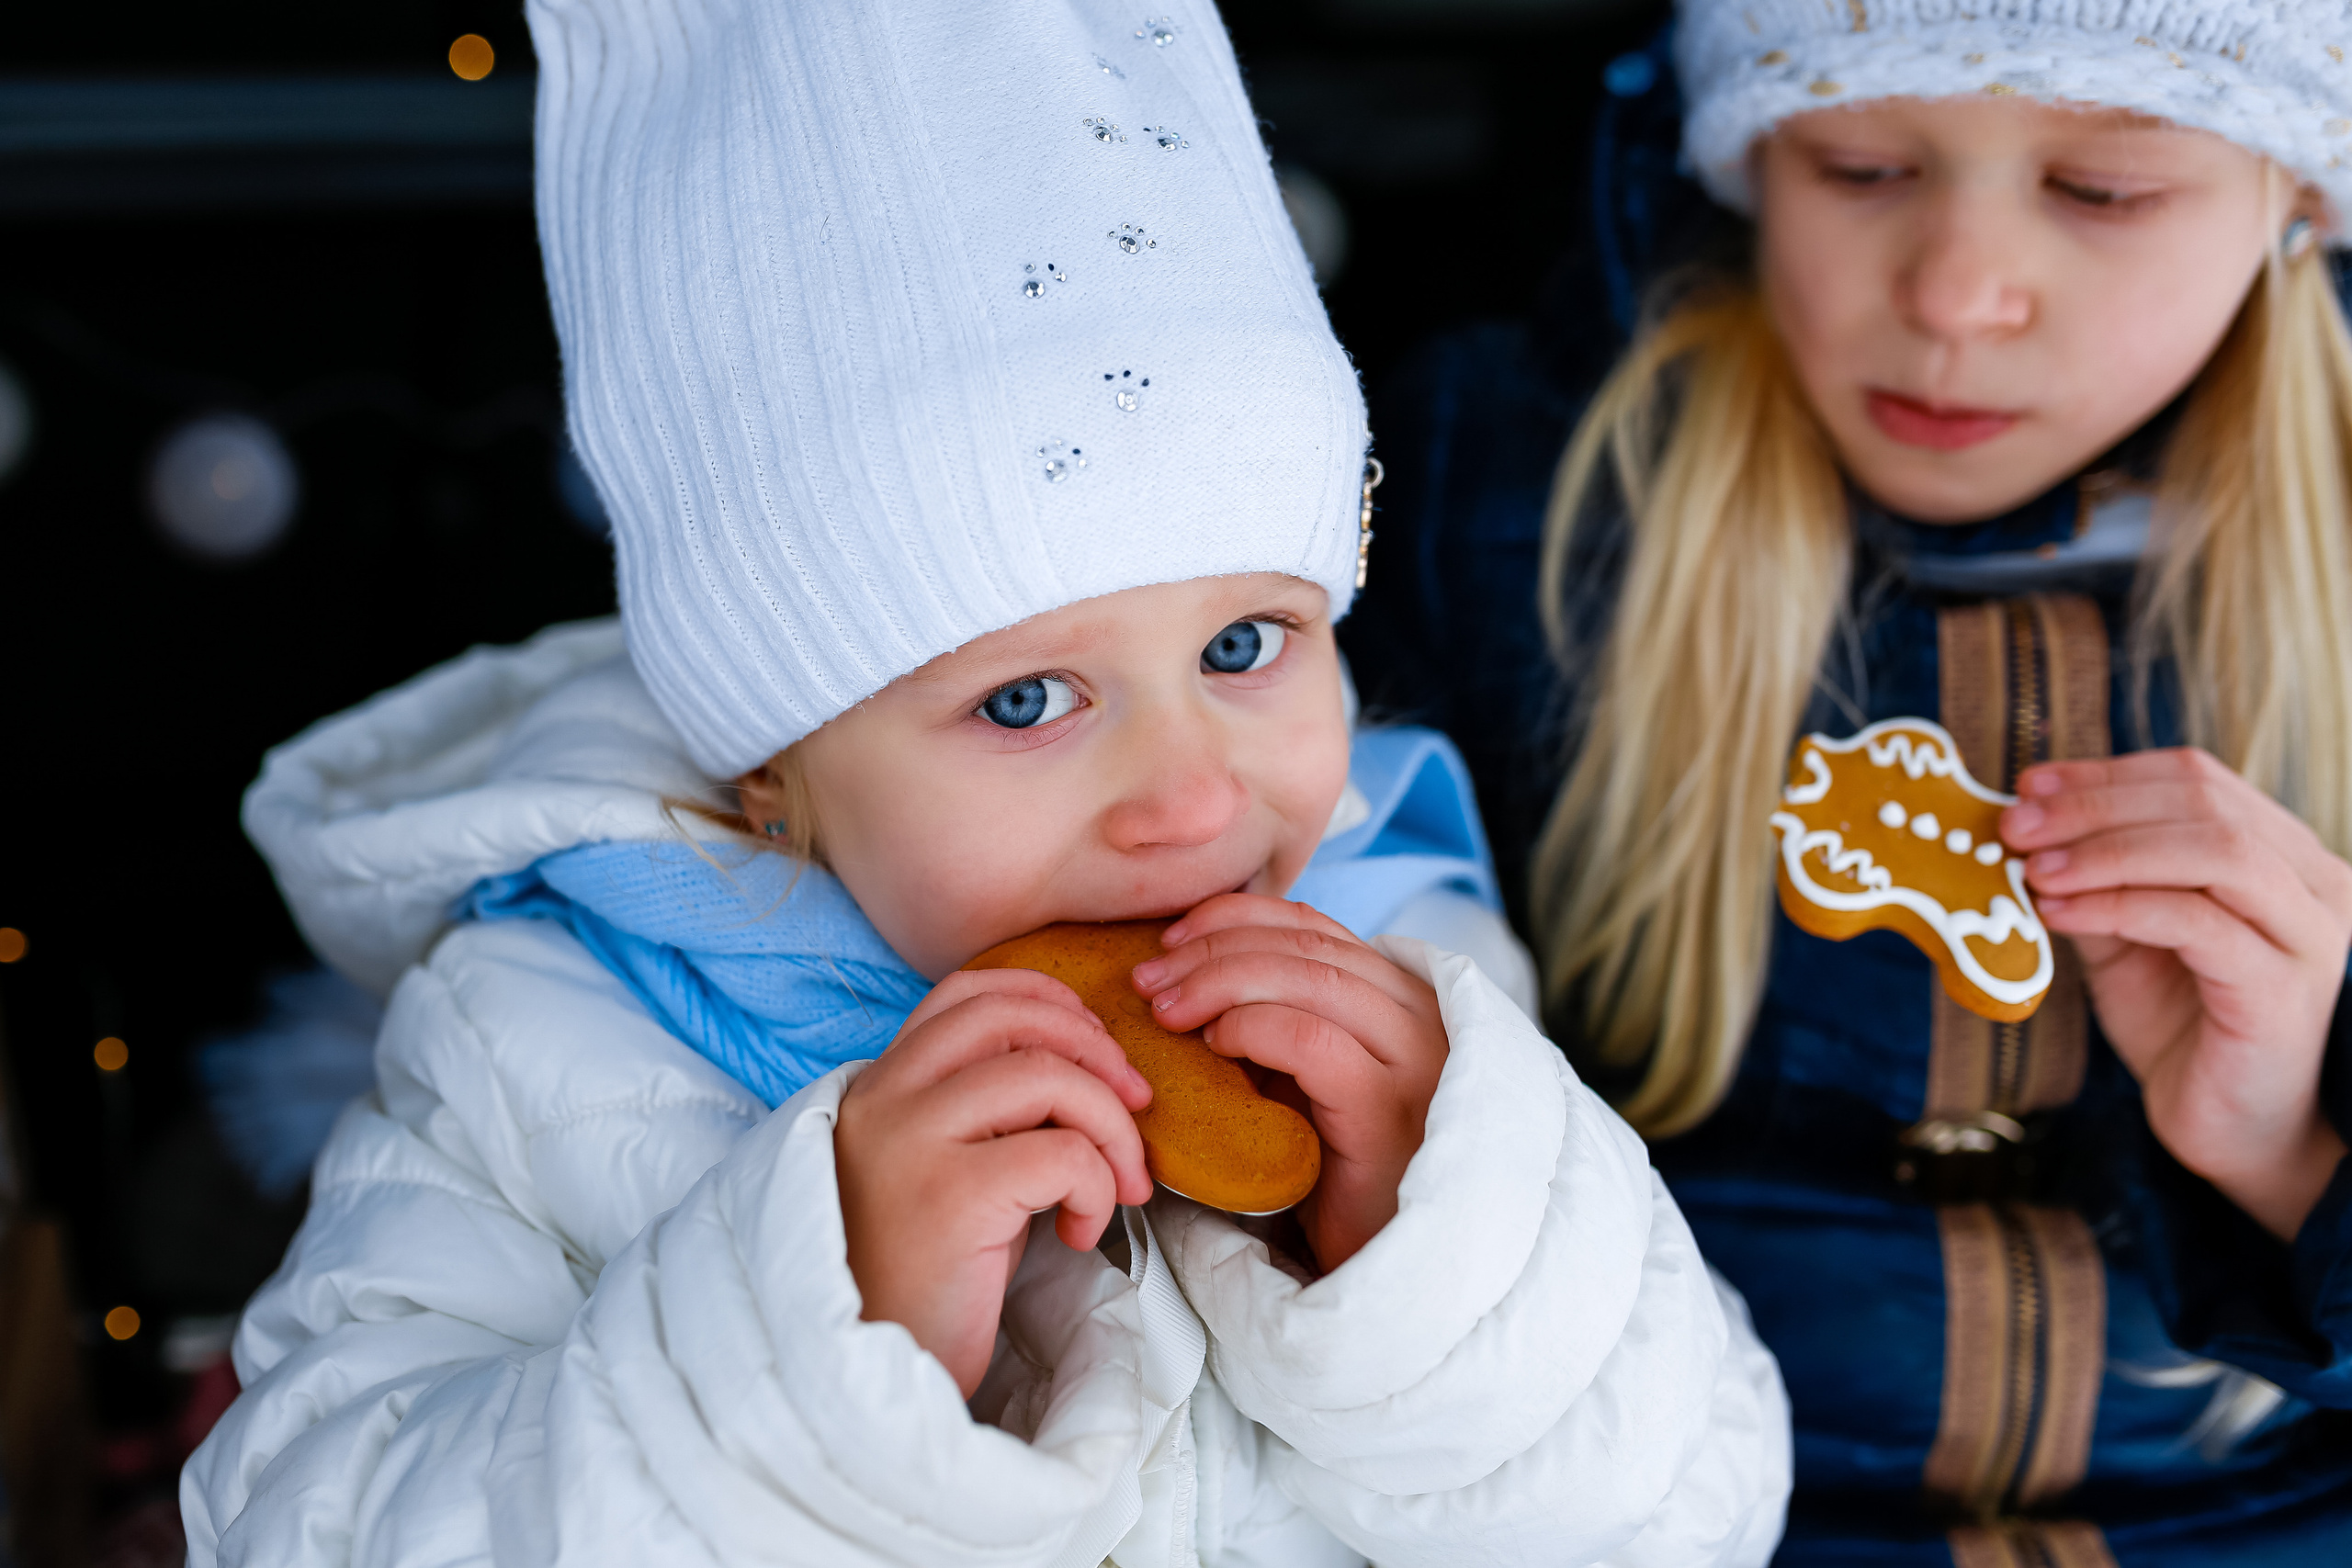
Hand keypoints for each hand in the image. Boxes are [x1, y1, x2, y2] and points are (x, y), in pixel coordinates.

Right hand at [833, 968, 1153, 1395]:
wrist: (870, 1377)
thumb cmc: (929, 1278)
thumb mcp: (954, 1169)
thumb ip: (995, 1109)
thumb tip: (1099, 1071)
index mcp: (881, 1084)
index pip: (968, 991)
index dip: (1050, 1002)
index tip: (1098, 1051)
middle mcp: (883, 1100)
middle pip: (1013, 1016)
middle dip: (1099, 1051)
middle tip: (1138, 1111)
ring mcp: (908, 1142)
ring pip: (1045, 1075)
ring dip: (1111, 1126)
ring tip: (1119, 1187)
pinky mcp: (946, 1196)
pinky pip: (1060, 1153)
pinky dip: (1095, 1186)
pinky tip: (1078, 1233)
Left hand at [1132, 894, 1449, 1270]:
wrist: (1384, 1276)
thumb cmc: (1334, 1178)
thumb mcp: (1307, 1083)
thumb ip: (1279, 1024)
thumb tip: (1186, 976)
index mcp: (1399, 1002)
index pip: (1314, 927)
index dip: (1235, 918)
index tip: (1171, 937)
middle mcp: (1420, 1019)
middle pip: (1306, 946)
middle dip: (1214, 948)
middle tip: (1148, 979)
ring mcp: (1415, 1063)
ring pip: (1309, 979)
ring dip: (1220, 981)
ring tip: (1163, 1008)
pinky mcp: (1390, 1111)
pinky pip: (1312, 1042)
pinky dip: (1253, 1027)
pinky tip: (1213, 1043)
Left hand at [2003, 748, 2351, 1239]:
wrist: (2234, 1131)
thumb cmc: (2181, 1029)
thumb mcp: (2123, 940)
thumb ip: (2092, 882)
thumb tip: (2026, 829)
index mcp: (2278, 855)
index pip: (2196, 779)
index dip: (2105, 774)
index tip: (2028, 785)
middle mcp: (2311, 883)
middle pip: (2203, 803)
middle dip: (2095, 805)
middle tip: (2016, 825)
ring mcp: (2307, 934)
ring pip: (2212, 850)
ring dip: (2106, 849)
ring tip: (2032, 867)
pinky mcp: (2282, 989)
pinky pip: (2196, 922)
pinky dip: (2117, 904)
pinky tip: (2058, 911)